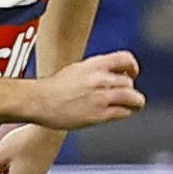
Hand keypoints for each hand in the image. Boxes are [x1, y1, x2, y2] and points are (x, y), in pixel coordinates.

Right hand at [25, 49, 143, 130]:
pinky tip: (118, 113)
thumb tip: (112, 76)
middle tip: (123, 95)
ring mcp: (100, 97)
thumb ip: (95, 71)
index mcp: (94, 64)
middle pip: (129, 83)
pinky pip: (123, 112)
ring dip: (135, 102)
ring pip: (133, 98)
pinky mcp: (99, 114)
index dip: (132, 67)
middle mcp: (100, 79)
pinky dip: (125, 112)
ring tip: (132, 106)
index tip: (131, 74)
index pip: (125, 59)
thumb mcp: (76, 70)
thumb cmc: (53, 88)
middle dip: (128, 89)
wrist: (38, 102)